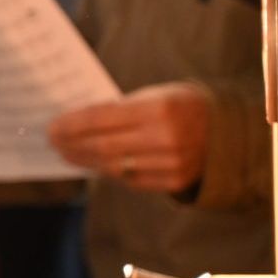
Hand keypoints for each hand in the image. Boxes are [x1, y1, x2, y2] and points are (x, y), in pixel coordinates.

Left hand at [48, 82, 209, 193]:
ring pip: (114, 167)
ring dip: (85, 161)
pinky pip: (130, 180)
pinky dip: (108, 172)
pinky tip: (93, 165)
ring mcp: (170, 164)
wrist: (225, 130)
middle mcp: (165, 139)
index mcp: (157, 109)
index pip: (100, 119)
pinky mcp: (174, 181)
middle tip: (53, 143)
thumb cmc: (178, 105)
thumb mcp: (151, 95)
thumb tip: (74, 123)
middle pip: (103, 147)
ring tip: (67, 154)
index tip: (52, 128)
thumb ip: (118, 110)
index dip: (71, 125)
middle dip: (72, 145)